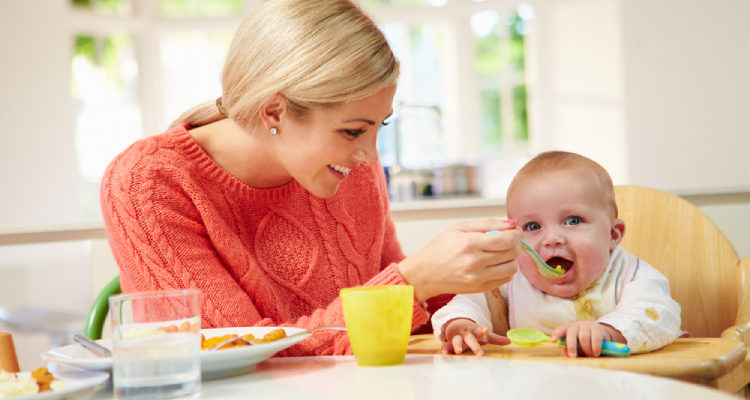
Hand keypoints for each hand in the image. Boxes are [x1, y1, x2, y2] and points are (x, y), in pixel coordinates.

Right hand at [398, 219, 520, 300]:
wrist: (425, 273)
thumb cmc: (441, 248)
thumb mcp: (459, 228)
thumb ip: (487, 223)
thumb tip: (511, 223)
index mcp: (470, 243)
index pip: (507, 239)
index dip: (517, 233)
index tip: (515, 230)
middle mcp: (475, 262)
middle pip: (512, 253)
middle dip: (516, 244)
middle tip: (509, 239)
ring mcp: (478, 278)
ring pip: (512, 268)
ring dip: (512, 258)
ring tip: (503, 252)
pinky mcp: (480, 288)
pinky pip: (505, 279)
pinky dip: (506, 270)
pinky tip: (497, 263)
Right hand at [440, 318, 509, 355]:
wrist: (457, 326)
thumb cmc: (474, 333)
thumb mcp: (484, 335)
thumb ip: (496, 339)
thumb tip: (510, 341)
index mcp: (475, 331)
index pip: (479, 330)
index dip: (482, 330)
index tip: (486, 329)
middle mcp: (466, 334)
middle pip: (470, 338)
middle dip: (474, 345)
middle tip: (480, 353)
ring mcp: (457, 338)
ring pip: (456, 340)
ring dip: (457, 345)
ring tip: (458, 351)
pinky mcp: (450, 343)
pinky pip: (446, 345)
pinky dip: (445, 349)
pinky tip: (444, 354)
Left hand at [550, 321, 625, 357]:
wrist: (600, 332)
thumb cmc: (583, 341)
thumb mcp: (576, 346)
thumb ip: (570, 350)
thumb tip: (565, 353)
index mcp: (568, 329)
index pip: (560, 330)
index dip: (556, 334)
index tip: (553, 341)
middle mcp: (576, 326)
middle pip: (571, 334)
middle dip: (571, 346)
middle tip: (573, 356)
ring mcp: (587, 326)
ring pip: (584, 337)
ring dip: (586, 349)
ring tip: (589, 356)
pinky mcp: (598, 328)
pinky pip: (596, 338)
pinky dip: (595, 348)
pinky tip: (596, 353)